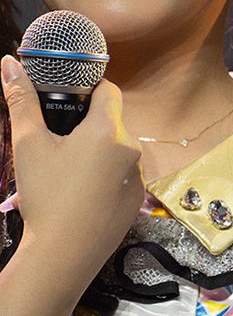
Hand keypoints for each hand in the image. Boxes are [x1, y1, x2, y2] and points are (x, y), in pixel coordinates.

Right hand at [2, 57, 143, 279]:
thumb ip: (21, 100)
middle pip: (110, 123)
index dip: (89, 87)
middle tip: (54, 140)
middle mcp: (132, 149)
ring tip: (60, 172)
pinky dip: (101, 178)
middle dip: (84, 126)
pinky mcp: (136, 200)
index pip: (109, 90)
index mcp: (109, 130)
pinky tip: (76, 193)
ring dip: (92, 153)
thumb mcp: (28, 143)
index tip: (69, 93)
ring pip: (114, 152)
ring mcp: (138, 176)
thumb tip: (9, 63)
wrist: (64, 252)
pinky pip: (119, 177)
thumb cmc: (46, 195)